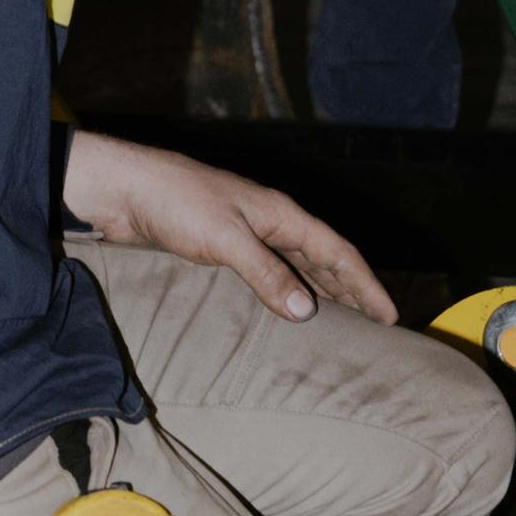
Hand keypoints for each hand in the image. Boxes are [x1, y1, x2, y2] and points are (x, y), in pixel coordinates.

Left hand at [61, 131, 396, 324]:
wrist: (124, 189)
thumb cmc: (176, 203)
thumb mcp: (226, 240)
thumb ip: (267, 274)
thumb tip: (307, 312)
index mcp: (281, 215)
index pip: (338, 253)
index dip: (367, 284)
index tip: (391, 315)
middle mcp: (271, 223)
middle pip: (325, 260)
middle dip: (354, 291)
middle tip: (378, 326)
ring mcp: (248, 234)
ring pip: (299, 267)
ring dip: (323, 293)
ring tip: (344, 324)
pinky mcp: (222, 247)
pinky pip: (270, 274)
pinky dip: (287, 293)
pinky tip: (286, 312)